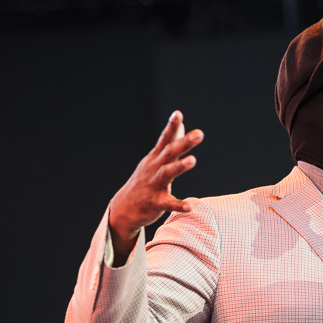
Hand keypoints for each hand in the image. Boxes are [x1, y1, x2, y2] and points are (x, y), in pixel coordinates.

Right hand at [108, 111, 203, 264]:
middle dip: (184, 143)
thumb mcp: (154, 161)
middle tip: (199, 133)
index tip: (178, 113)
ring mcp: (153, 185)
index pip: (164, 139)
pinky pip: (168, 204)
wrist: (123, 209)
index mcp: (155, 158)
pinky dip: (179, 205)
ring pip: (167, 174)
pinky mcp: (155, 203)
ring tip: (192, 160)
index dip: (171, 126)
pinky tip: (190, 206)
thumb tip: (181, 125)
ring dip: (179, 166)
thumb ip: (169, 143)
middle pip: (169, 153)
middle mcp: (154, 169)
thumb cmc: (144, 182)